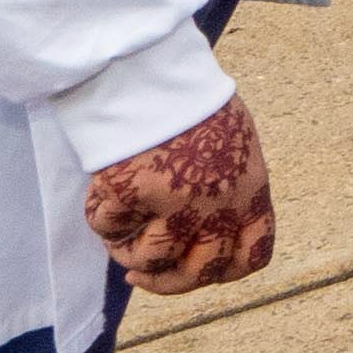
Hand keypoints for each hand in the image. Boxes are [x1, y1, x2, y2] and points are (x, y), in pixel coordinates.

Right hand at [85, 95, 274, 293]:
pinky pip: (107, 228)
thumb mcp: (234, 143)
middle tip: (140, 276)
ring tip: (119, 229)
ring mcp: (174, 202)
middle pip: (199, 272)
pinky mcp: (131, 192)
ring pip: (148, 259)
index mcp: (250, 190)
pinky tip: (102, 195)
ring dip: (126, 251)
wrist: (152, 69)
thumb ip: (230, 188)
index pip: (252, 255)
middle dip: (166, 283)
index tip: (195, 269)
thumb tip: (206, 230)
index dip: (221, 272)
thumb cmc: (191, 100)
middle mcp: (218, 204)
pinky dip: (100, 216)